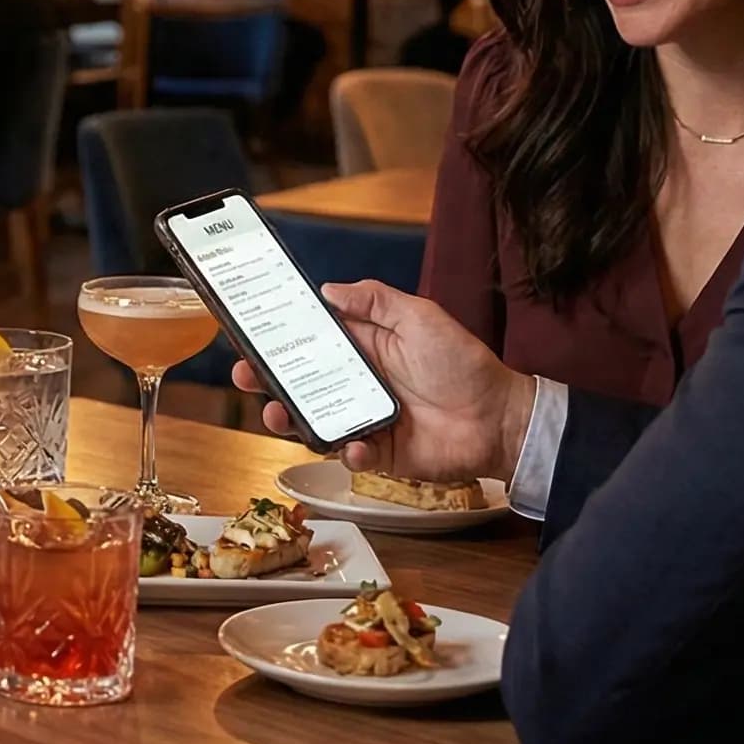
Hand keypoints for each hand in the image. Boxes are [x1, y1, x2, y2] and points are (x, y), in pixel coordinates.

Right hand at [228, 281, 537, 482]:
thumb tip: (329, 289)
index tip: (249, 333)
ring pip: (312, 420)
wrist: (499, 419)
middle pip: (299, 383)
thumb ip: (376, 301)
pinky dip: (347, 451)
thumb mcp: (420, 317)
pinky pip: (350, 454)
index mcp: (362, 349)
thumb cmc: (464, 364)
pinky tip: (355, 444)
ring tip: (276, 414)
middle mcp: (356, 384)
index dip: (277, 339)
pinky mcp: (379, 452)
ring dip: (288, 419)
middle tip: (244, 374)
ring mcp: (364, 419)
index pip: (309, 342)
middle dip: (265, 380)